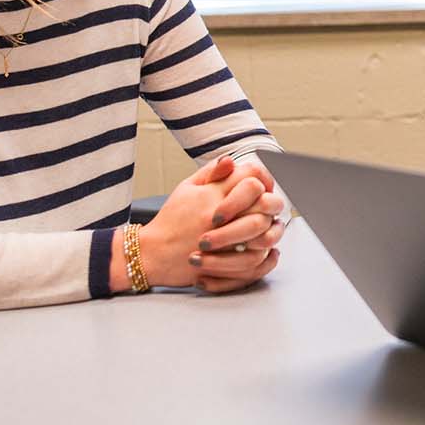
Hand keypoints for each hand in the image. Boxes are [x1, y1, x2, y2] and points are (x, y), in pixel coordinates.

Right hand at [138, 156, 286, 291]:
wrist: (152, 253)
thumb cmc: (170, 220)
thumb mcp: (186, 188)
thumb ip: (211, 172)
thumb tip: (232, 160)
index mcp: (212, 194)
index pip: (251, 176)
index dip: (263, 178)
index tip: (262, 185)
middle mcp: (219, 216)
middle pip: (264, 203)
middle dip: (272, 204)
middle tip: (269, 207)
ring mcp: (222, 242)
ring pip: (264, 233)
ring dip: (271, 230)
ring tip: (268, 228)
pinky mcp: (222, 264)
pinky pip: (256, 261)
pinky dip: (267, 258)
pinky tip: (268, 251)